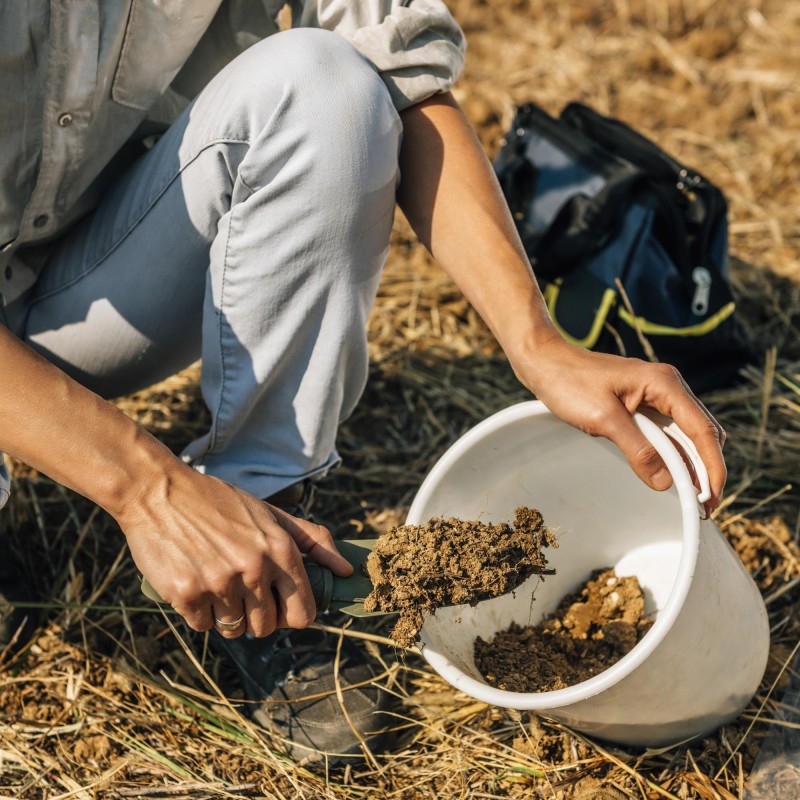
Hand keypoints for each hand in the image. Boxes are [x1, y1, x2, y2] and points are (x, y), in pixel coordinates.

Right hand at [117, 463, 352, 637]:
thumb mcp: (271, 514)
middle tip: (241, 590)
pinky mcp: (186, 594)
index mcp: (280, 549)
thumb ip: (313, 541)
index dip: (292, 614)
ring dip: (227, 615)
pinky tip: (195, 582)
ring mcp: (219, 583)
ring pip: (234, 629)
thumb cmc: (219, 502)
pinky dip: (200, 612)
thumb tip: (346, 570)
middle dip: (257, 616)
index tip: (279, 605)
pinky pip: (203, 626)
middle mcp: (254, 568)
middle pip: (268, 628)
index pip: (304, 613)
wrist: (160, 491)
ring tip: (217, 583)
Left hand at [513, 334, 725, 514]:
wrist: (545, 362)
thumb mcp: (604, 419)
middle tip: (705, 506)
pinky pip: (666, 431)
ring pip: (686, 434)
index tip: (712, 496)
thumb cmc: (570, 383)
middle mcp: (667, 386)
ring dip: (690, 464)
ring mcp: (656, 394)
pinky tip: (672, 475)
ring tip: (692, 497)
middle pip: (701, 432)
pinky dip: (672, 454)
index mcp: (664, 383)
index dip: (712, 465)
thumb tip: (666, 482)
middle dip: (706, 469)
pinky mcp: (642, 403)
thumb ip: (638, 450)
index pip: (701, 429)